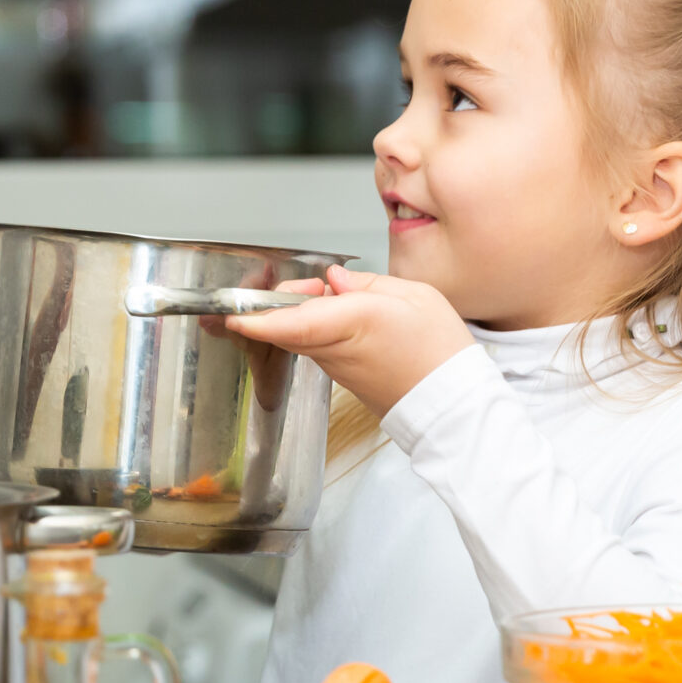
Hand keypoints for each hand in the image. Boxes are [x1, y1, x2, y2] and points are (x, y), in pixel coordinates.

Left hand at [224, 264, 475, 414]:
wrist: (451, 403)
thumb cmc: (439, 351)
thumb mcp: (414, 296)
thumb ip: (367, 283)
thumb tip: (335, 279)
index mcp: (352, 322)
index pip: (291, 321)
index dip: (256, 316)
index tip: (230, 311)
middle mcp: (334, 349)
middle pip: (284, 323)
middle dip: (282, 298)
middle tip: (315, 282)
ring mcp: (332, 366)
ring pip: (296, 333)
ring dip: (299, 311)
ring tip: (334, 295)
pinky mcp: (337, 376)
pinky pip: (312, 345)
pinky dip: (314, 326)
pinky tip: (341, 316)